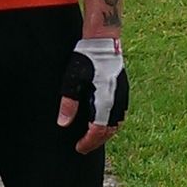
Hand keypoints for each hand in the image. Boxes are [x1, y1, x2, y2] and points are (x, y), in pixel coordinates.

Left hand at [57, 37, 128, 154]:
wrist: (103, 39)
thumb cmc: (86, 57)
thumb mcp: (72, 80)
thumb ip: (68, 103)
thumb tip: (63, 124)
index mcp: (104, 101)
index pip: (98, 131)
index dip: (88, 142)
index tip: (79, 148)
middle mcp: (117, 100)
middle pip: (109, 130)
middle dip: (96, 141)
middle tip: (84, 147)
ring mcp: (122, 94)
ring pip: (117, 122)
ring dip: (105, 133)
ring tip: (92, 137)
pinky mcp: (123, 88)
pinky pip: (120, 113)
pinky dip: (111, 122)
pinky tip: (102, 120)